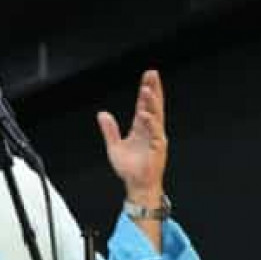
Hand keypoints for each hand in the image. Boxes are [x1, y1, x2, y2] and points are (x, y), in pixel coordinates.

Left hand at [97, 69, 167, 201]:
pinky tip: (145, 114)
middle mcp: (150, 130)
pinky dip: (150, 122)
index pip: (143, 106)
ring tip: (146, 89)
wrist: (137, 185)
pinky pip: (155, 132)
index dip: (145, 92)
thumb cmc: (129, 169)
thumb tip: (102, 114)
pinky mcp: (158, 147)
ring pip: (156, 115)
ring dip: (152, 102)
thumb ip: (109, 130)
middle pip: (153, 105)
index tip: (147, 78)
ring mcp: (155, 137)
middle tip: (152, 74)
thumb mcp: (114, 146)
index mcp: (141, 128)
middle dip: (153, 89)